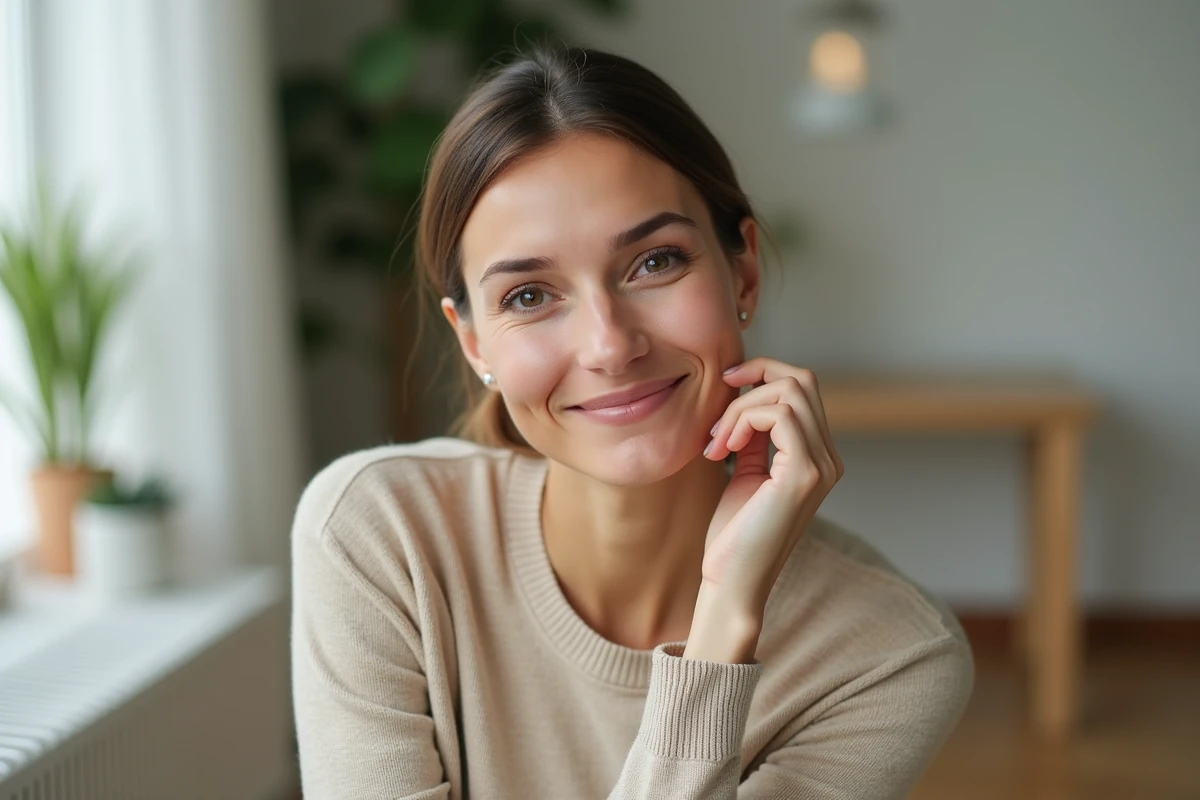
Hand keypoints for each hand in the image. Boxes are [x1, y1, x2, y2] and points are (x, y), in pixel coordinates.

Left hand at [698, 358, 844, 623]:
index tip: (727, 384)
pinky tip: (725, 448)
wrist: (732, 581)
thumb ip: (755, 437)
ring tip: (718, 440)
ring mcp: (821, 466)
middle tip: (720, 396)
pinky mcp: (804, 474)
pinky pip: (780, 415)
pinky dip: (744, 419)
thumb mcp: (746, 472)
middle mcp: (828, 459)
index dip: (764, 374)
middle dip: (756, 376)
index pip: (803, 389)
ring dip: (742, 406)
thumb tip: (746, 395)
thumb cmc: (734, 534)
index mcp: (818, 457)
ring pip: (790, 392)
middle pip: (803, 380)